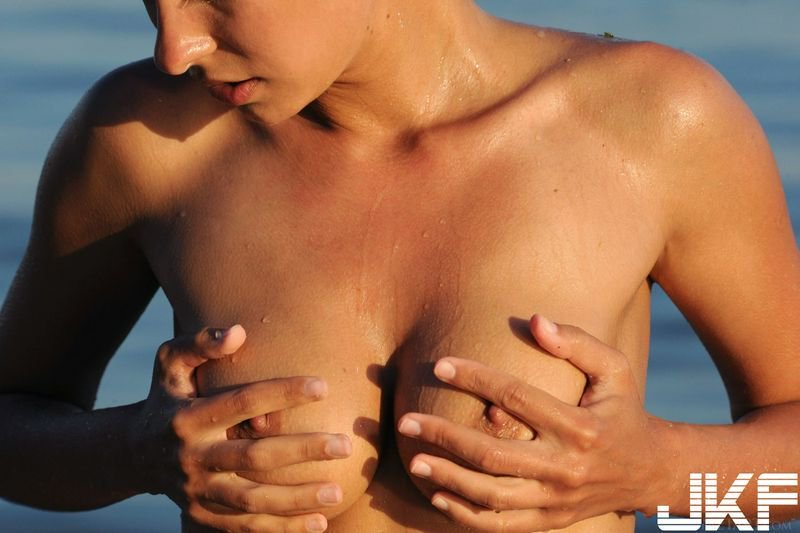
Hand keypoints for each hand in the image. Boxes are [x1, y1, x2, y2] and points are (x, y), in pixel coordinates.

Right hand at [132, 325, 351, 532]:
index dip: (283, 392)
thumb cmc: (166, 396)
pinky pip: (245, 526)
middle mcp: (192, 457)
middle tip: (345, 445)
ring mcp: (196, 491)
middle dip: (302, 451)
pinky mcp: (202, 515)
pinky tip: (319, 523)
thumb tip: (239, 332)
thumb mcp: (170, 363)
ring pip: (252, 501)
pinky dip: (282, 528)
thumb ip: (200, 343)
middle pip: (253, 457)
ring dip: (297, 499)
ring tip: (338, 491)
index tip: (324, 385)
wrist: (132, 453)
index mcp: (188, 417)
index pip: (242, 402)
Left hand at [397, 315, 669, 531]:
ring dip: (447, 479)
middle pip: (492, 455)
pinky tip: (437, 497)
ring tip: (414, 460)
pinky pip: (500, 525)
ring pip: (491, 496)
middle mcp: (565, 467)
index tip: (440, 366)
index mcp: (578, 426)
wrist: (649, 470)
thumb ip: (577, 342)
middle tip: (407, 421)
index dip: (475, 378)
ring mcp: (556, 500)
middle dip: (444, 437)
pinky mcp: (550, 521)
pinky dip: (465, 515)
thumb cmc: (623, 409)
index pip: (515, 397)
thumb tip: (535, 320)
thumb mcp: (615, 369)